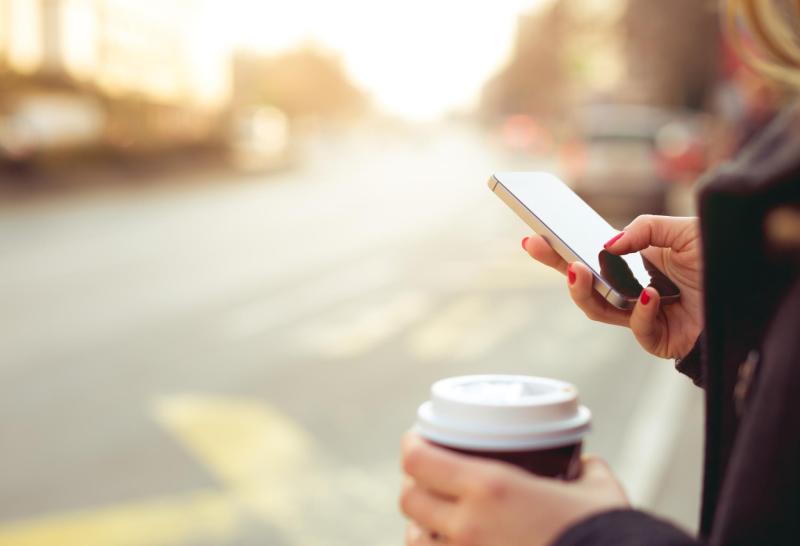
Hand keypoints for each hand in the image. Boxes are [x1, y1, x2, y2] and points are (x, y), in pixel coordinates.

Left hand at [399, 432, 627, 545]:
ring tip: (436, 516)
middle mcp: (468, 525)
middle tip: (430, 475)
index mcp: (489, 488)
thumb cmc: (606, 533)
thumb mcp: (597, 488)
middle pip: (409, 499)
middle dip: (414, 483)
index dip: (411, 444)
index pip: (418, 460)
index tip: (417, 437)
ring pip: (415, 539)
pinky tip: (449, 543)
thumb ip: (583, 470)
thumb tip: (583, 465)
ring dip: (421, 524)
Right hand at [523, 215, 702, 358]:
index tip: (532, 236)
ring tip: (580, 270)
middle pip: (583, 284)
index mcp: (632, 263)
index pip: (587, 256)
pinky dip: (643, 311)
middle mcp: (629, 288)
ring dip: (584, 291)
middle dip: (556, 266)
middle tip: (538, 247)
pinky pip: (638, 327)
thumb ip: (645, 228)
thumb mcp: (683, 230)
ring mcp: (639, 315)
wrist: (752, 294)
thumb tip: (609, 244)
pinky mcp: (656, 337)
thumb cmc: (718, 262)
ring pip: (597, 310)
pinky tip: (652, 296)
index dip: (558, 250)